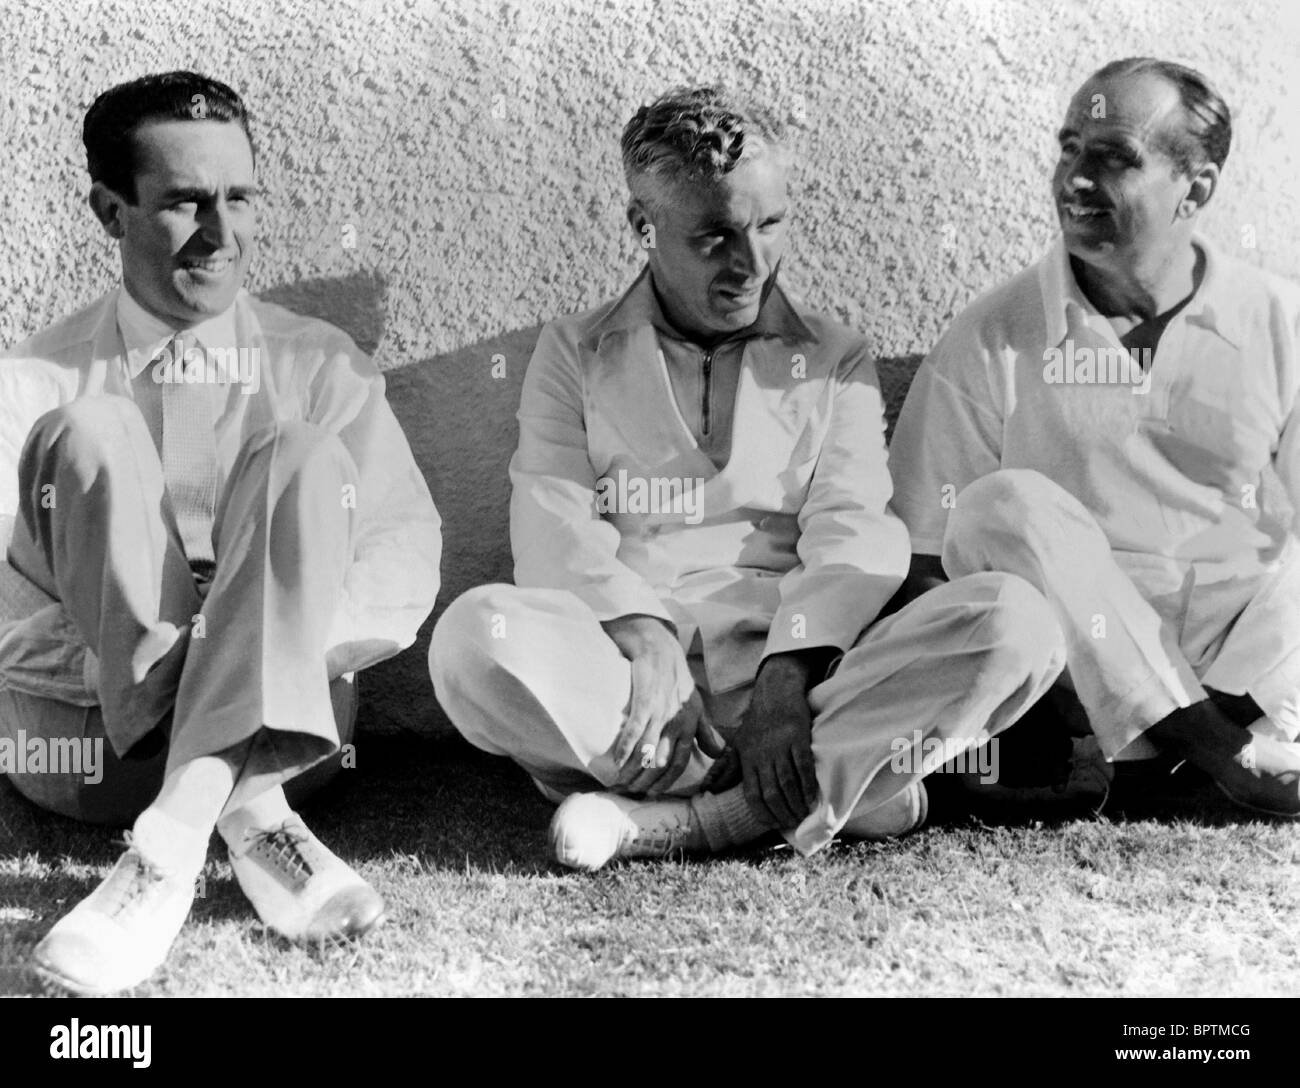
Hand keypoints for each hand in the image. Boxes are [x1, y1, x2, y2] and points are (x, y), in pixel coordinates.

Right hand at [602, 615, 724, 794]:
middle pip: (660, 761)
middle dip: (644, 780)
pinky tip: (616, 761)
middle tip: (629, 791)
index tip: (649, 793)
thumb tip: (719, 753)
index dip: (664, 782)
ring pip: (648, 750)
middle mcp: (677, 721)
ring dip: (633, 769)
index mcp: (689, 725)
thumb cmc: (677, 675)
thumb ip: (705, 731)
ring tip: (619, 782)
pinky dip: (626, 746)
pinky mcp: (646, 698)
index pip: (677, 763)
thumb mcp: (696, 704)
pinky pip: (636, 728)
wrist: (659, 644)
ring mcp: (661, 710)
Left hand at [725, 652, 819, 827]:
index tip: (773, 825)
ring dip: (796, 803)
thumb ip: (728, 769)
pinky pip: (803, 766)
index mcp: (747, 759)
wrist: (775, 693)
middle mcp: (762, 755)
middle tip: (792, 824)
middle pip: (771, 792)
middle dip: (782, 812)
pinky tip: (811, 798)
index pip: (752, 794)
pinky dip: (808, 785)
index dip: (763, 813)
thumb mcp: (738, 744)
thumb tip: (710, 790)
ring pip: (788, 782)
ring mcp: (781, 746)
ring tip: (802, 815)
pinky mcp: (798, 738)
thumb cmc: (757, 722)